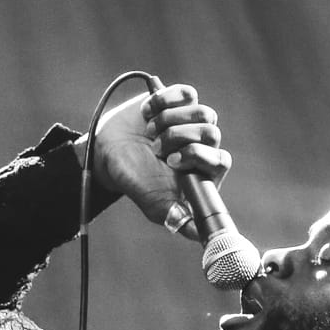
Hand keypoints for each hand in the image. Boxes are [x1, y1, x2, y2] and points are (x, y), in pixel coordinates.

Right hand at [79, 83, 230, 236]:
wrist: (108, 151)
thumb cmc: (133, 180)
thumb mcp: (154, 204)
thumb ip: (177, 218)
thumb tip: (199, 236)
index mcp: (203, 173)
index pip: (221, 161)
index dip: (198, 157)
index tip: (171, 162)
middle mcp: (203, 147)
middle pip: (212, 132)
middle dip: (180, 138)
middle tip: (156, 149)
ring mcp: (193, 123)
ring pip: (202, 112)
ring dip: (170, 121)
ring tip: (149, 132)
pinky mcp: (181, 102)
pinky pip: (187, 94)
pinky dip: (165, 101)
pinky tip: (147, 113)